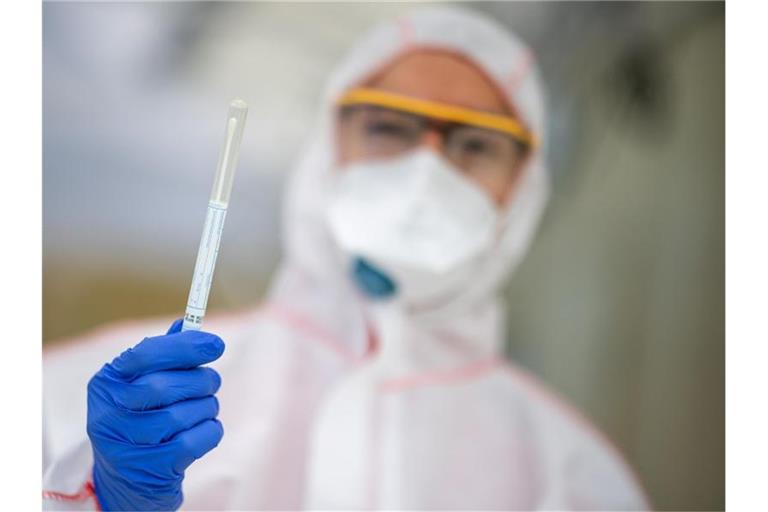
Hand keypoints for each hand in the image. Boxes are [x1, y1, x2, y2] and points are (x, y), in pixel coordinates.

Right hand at [86, 319, 224, 510]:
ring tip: (201, 409)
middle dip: (201, 380)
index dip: (184, 347)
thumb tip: (188, 324)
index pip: (145, 355)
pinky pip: (197, 439)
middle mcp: (108, 413)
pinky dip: (209, 430)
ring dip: (206, 407)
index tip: (216, 344)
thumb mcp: (141, 383)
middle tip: (210, 382)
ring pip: (185, 413)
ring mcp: (127, 444)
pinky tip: (201, 430)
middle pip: (166, 386)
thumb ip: (164, 353)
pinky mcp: (151, 469)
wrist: (127, 477)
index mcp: (106, 382)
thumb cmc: (141, 417)